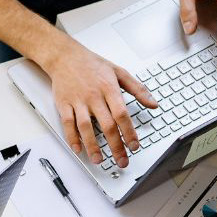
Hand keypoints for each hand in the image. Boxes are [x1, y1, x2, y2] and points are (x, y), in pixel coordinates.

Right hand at [43, 38, 156, 168]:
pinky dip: (72, 138)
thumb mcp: (119, 72)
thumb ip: (138, 89)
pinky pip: (68, 124)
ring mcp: (78, 101)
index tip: (134, 146)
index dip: (129, 132)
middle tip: (122, 160)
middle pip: (107, 125)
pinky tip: (78, 148)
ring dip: (93, 146)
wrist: (65, 56)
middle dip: (116, 146)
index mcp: (109, 88)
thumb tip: (153, 103)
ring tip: (99, 160)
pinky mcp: (64, 104)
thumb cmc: (92, 64)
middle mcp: (94, 96)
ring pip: (86, 127)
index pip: (122, 114)